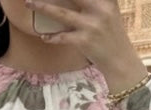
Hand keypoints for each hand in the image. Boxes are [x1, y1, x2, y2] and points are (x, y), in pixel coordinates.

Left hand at [26, 0, 145, 90]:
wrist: (120, 62)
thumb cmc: (112, 37)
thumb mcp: (110, 13)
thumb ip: (98, 2)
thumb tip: (77, 1)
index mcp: (106, 1)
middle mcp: (100, 9)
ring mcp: (91, 26)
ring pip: (61, 14)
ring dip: (43, 7)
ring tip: (29, 3)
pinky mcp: (84, 41)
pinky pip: (62, 37)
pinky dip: (52, 37)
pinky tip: (44, 36)